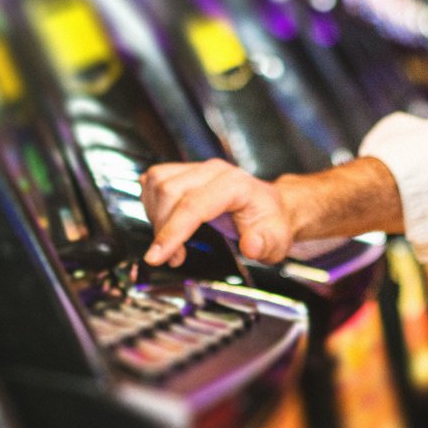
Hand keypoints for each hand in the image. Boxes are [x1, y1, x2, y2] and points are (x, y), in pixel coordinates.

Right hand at [141, 160, 295, 266]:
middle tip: (173, 258)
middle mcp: (213, 172)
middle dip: (162, 229)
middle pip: (169, 192)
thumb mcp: (276, 241)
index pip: (194, 205)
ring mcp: (197, 169)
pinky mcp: (184, 172)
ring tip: (171, 241)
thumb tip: (251, 246)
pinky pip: (154, 179)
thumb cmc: (270, 223)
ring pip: (157, 183)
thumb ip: (265, 244)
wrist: (270, 207)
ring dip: (155, 216)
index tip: (157, 256)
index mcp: (235, 185)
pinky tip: (164, 222)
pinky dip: (151, 203)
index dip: (172, 232)